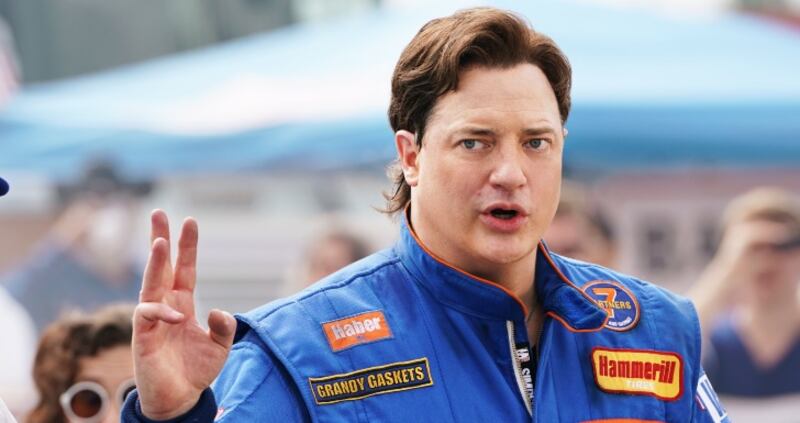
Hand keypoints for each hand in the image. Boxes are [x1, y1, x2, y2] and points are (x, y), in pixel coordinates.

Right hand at [133, 210, 235, 418]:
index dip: (186, 246)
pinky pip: (147, 316)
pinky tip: (175, 316)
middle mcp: (165, 306)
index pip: (184, 268)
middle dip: (159, 239)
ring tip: (159, 242)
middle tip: (158, 212)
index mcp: (183, 303)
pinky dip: (160, 312)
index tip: (189, 220)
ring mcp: (152, 321)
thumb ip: (224, 326)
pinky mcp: (143, 338)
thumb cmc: (196, 370)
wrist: (180, 399)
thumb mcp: (220, 346)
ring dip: (155, 263)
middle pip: (161, 267)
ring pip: (150, 285)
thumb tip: (218, 310)